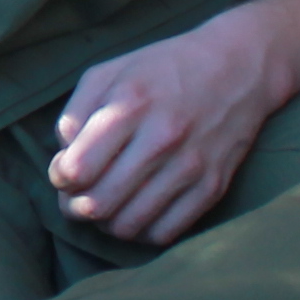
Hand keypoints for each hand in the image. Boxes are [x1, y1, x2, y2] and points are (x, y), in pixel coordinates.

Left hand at [50, 12, 285, 242]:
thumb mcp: (111, 72)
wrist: (239, 67)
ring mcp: (190, 166)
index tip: (65, 173)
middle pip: (99, 204)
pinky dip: (143, 232)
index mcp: (129, 106)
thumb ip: (76, 112)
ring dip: (107, 224)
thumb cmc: (164, 68)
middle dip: (76, 208)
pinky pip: (165, 233)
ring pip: (129, 225)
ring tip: (107, 206)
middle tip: (77, 199)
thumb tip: (63, 158)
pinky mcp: (213, 186)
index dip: (60, 179)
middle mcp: (161, 138)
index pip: (76, 169)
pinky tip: (138, 212)